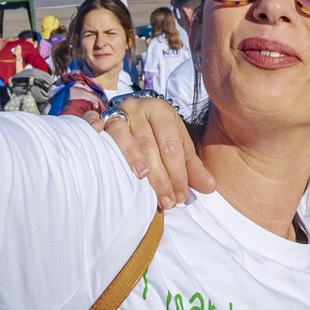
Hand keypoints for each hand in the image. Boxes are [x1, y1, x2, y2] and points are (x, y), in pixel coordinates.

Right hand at [87, 98, 214, 208]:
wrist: (131, 111)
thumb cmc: (157, 133)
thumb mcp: (177, 145)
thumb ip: (192, 167)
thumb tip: (210, 187)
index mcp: (163, 112)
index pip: (172, 146)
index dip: (177, 173)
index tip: (180, 197)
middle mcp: (140, 108)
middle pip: (150, 145)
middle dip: (160, 177)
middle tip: (166, 202)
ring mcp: (118, 112)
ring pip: (126, 139)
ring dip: (134, 162)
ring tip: (143, 180)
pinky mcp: (100, 118)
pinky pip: (100, 129)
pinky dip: (103, 140)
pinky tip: (109, 158)